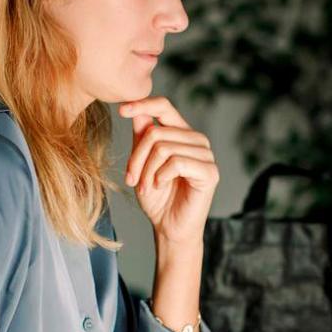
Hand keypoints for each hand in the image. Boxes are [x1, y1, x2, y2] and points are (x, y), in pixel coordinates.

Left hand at [119, 97, 217, 246]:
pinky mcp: (209, 172)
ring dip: (147, 171)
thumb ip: (141, 136)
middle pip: (156, 132)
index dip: (142, 104)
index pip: (164, 106)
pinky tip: (160, 186)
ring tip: (145, 187)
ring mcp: (206, 155)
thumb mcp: (142, 163)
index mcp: (181, 133)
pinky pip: (176, 163)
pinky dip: (161, 176)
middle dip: (136, 157)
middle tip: (131, 179)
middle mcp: (196, 139)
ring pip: (163, 148)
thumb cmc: (157, 197)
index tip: (121, 110)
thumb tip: (133, 109)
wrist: (169, 227)